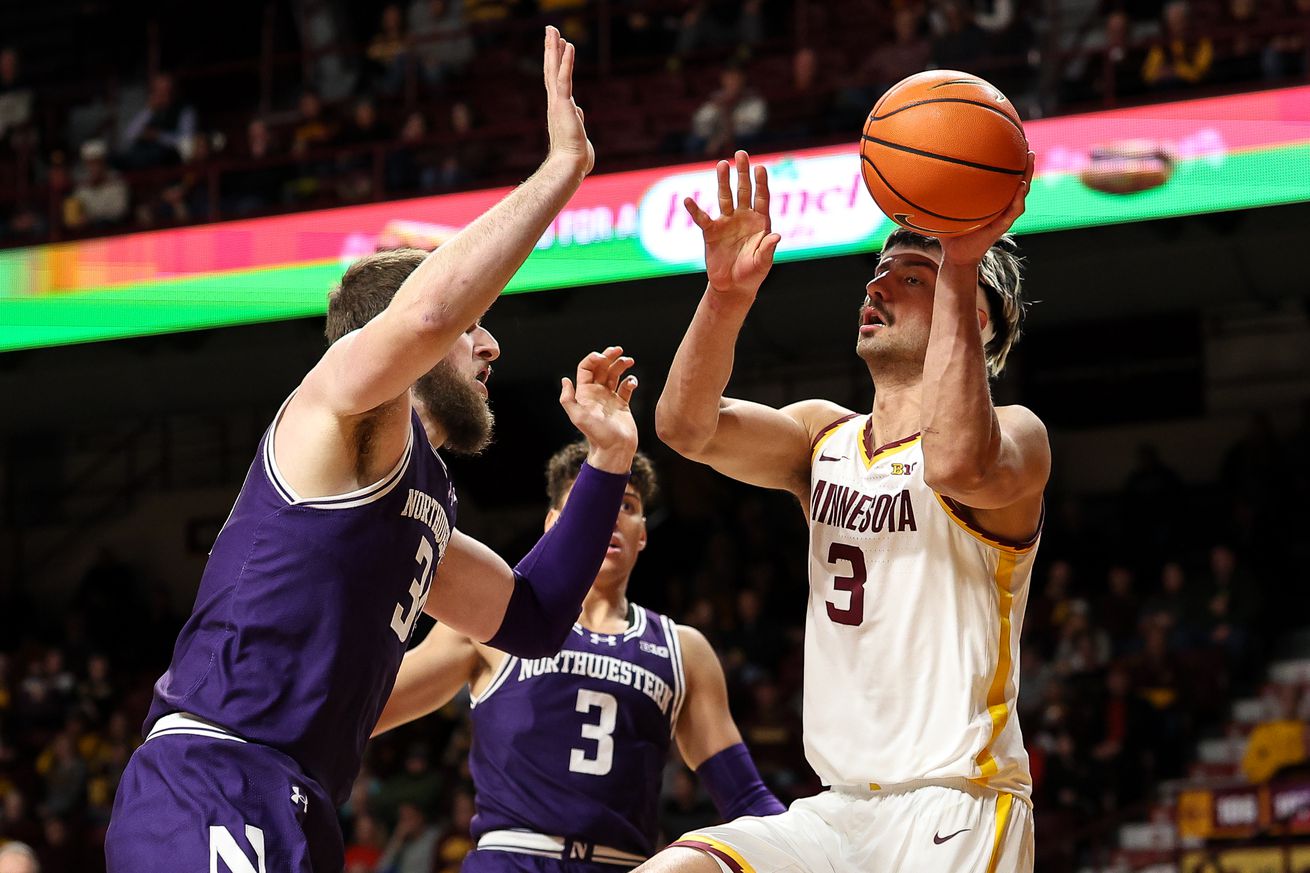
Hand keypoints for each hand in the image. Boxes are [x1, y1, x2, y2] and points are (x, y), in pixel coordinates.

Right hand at [543, 26, 593, 177]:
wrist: (570, 167)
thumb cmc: (576, 159)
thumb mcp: (578, 134)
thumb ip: (577, 121)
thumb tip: (578, 112)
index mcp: (559, 110)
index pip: (557, 82)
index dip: (557, 63)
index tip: (559, 48)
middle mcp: (555, 104)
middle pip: (551, 70)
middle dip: (551, 49)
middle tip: (551, 30)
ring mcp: (558, 103)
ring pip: (554, 70)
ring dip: (554, 48)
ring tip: (553, 30)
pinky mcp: (564, 104)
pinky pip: (565, 79)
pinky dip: (566, 62)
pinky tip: (569, 46)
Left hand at [560, 346, 638, 473]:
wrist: (615, 449)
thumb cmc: (596, 434)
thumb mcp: (578, 417)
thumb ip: (568, 399)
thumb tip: (565, 380)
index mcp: (585, 393)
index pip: (586, 368)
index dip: (593, 358)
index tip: (603, 357)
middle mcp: (597, 393)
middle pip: (601, 368)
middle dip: (609, 356)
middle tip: (619, 350)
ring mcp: (610, 398)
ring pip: (615, 375)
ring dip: (621, 365)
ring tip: (630, 361)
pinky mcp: (622, 404)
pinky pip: (626, 387)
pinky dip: (630, 381)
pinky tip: (632, 382)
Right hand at [684, 150, 781, 301]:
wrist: (733, 287)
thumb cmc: (752, 274)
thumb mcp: (762, 263)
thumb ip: (767, 249)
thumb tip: (776, 235)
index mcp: (760, 223)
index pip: (761, 198)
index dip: (761, 183)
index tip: (760, 167)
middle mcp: (743, 218)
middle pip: (743, 191)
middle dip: (742, 173)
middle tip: (741, 154)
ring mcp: (727, 223)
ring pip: (724, 197)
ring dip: (723, 181)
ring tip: (722, 164)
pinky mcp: (711, 232)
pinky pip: (702, 218)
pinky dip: (695, 210)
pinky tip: (688, 200)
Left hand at [939, 151, 1034, 265]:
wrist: (955, 256)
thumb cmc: (949, 233)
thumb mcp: (942, 210)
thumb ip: (935, 193)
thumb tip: (917, 173)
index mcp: (990, 199)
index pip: (1002, 177)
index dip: (1008, 161)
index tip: (1009, 140)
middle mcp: (999, 204)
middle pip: (1017, 179)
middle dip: (1023, 161)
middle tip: (1025, 143)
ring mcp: (1003, 215)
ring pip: (1021, 192)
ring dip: (1027, 175)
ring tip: (1030, 159)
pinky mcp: (1002, 226)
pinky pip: (1014, 210)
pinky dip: (1018, 198)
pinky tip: (1021, 187)